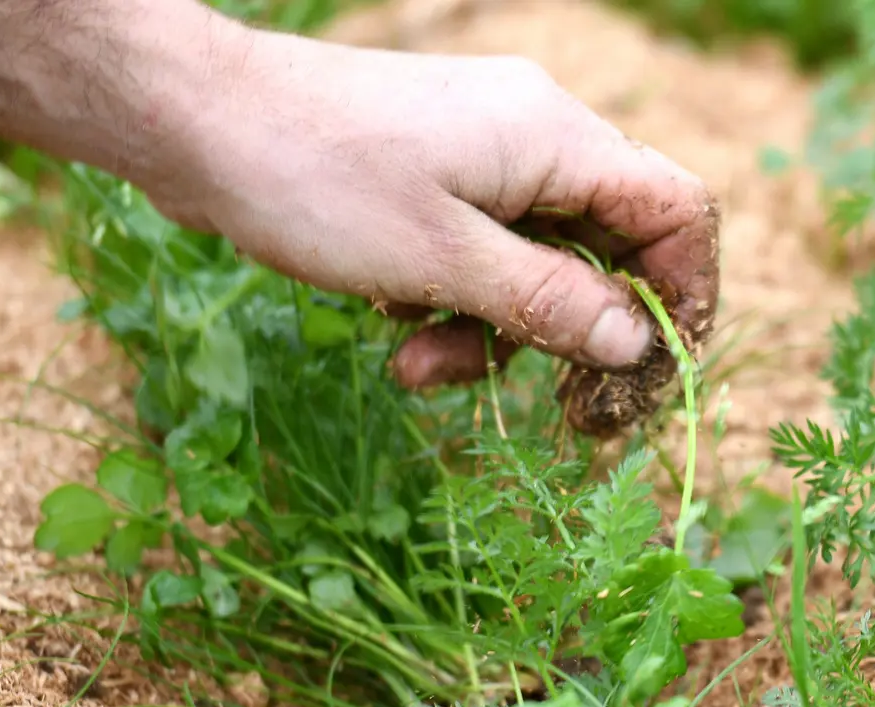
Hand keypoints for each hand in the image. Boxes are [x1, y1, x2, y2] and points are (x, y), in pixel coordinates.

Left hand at [144, 30, 718, 388]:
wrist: (190, 119)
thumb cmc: (311, 178)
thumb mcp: (439, 261)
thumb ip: (547, 303)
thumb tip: (634, 344)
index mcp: (556, 139)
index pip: (677, 212)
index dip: (684, 297)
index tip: (648, 374)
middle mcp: (536, 138)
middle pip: (615, 249)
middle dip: (582, 336)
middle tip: (568, 417)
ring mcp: (487, 156)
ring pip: (544, 264)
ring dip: (500, 335)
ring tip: (423, 371)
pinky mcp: (439, 179)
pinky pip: (486, 255)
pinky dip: (457, 305)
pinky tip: (398, 327)